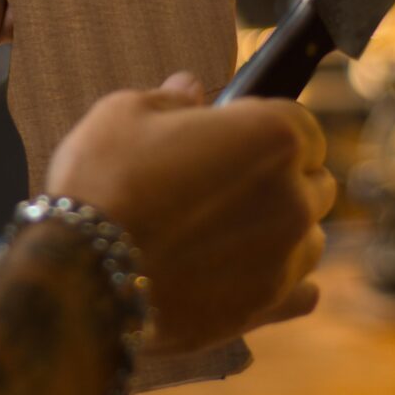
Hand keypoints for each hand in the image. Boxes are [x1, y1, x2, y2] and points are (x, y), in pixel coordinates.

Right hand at [46, 72, 336, 353]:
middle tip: (225, 185)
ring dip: (282, 230)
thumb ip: (169, 99)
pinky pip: (303, 292)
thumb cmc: (103, 181)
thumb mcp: (124, 114)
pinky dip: (284, 281)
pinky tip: (253, 273)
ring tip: (229, 233)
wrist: (82, 273)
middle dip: (280, 178)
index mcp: (272, 136)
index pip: (300, 123)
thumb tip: (188, 88)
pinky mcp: (267, 306)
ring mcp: (285, 256)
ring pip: (309, 237)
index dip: (263, 127)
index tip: (233, 136)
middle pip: (312, 181)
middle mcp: (293, 197)